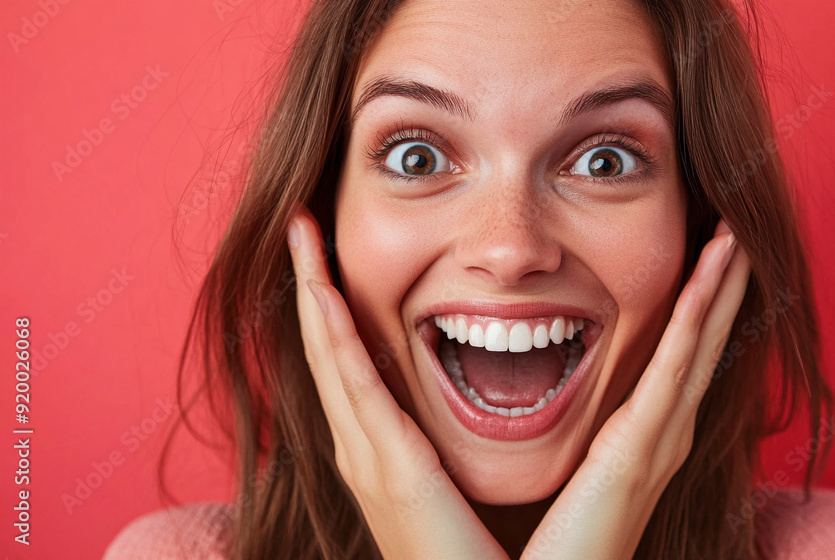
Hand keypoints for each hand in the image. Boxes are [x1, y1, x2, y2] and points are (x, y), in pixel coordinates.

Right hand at [287, 206, 507, 559]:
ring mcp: (367, 457)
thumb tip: (479, 394)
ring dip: (314, 290)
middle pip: (326, 347)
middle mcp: (361, 448)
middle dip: (311, 282)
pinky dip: (334, 333)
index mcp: (379, 449)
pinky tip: (322, 291)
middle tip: (301, 221)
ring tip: (302, 233)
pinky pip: (354, 386)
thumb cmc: (475, 556)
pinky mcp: (389, 468)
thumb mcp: (453, 483)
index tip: (325, 248)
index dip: (329, 302)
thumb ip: (445, 443)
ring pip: (330, 355)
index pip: (345, 359)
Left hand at [521, 221, 750, 559]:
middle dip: (717, 289)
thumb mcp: (551, 474)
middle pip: (699, 345)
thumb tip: (497, 392)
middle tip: (731, 234)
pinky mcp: (642, 448)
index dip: (693, 310)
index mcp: (638, 439)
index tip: (699, 261)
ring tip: (733, 237)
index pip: (675, 359)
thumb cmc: (542, 550)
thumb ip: (549, 433)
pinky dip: (698, 314)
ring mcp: (658, 440)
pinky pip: (677, 365)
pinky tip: (713, 270)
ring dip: (718, 289)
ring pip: (698, 345)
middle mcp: (660, 436)